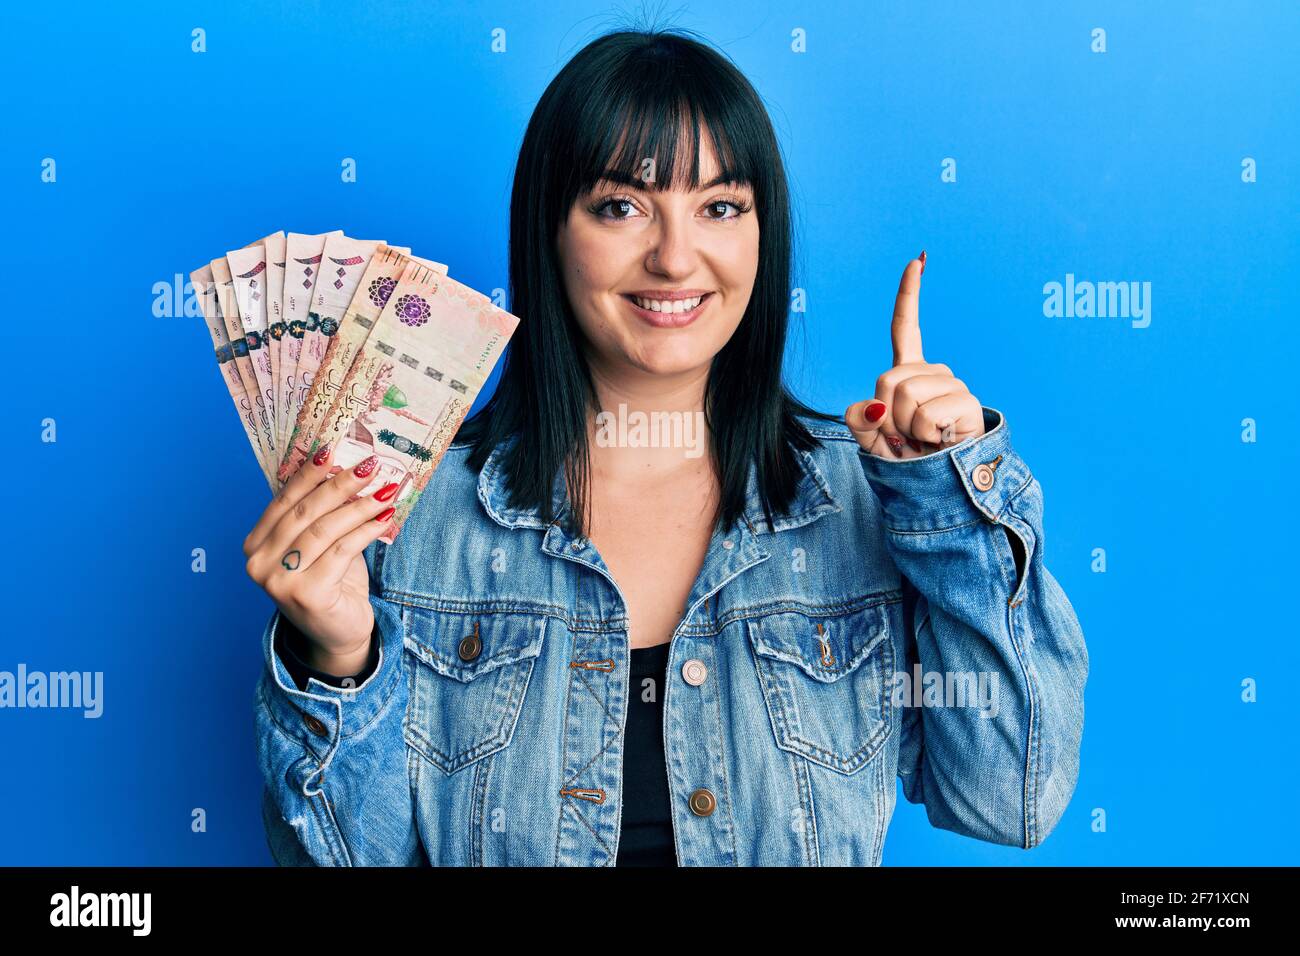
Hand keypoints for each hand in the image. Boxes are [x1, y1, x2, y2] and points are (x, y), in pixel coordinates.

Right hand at [243, 446, 397, 675]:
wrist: (337, 634)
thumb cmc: (329, 583)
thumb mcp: (319, 544)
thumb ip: (319, 514)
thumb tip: (345, 468)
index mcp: (255, 545)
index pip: (283, 501)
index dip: (308, 474)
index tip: (331, 450)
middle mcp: (259, 563)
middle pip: (304, 512)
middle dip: (340, 485)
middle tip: (369, 465)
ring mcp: (280, 581)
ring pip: (325, 530)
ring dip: (360, 506)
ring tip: (386, 491)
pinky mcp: (307, 594)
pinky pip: (342, 550)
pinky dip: (367, 530)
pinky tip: (385, 518)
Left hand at [846, 252, 985, 457]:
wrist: (938, 489)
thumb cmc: (906, 462)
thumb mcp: (870, 440)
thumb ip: (859, 419)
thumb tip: (875, 406)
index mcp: (909, 374)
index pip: (906, 329)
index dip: (910, 295)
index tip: (917, 261)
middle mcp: (934, 374)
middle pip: (888, 378)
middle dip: (885, 414)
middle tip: (903, 436)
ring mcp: (952, 386)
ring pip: (905, 394)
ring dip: (904, 427)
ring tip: (922, 440)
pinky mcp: (967, 403)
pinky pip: (926, 413)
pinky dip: (923, 434)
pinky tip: (938, 440)